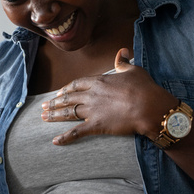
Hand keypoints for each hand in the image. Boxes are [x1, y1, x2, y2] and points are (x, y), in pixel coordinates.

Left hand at [40, 48, 173, 144]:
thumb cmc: (144, 88)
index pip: (77, 84)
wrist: (149, 107)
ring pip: (67, 113)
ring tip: (43, 117)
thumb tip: (122, 52)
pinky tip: (55, 141)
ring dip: (54, 115)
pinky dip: (65, 137)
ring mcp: (92, 111)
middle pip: (68, 98)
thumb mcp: (133, 71)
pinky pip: (76, 132)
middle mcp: (91, 95)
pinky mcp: (96, 126)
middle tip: (44, 106)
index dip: (67, 88)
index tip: (60, 92)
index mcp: (99, 81)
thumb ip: (124, 62)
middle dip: (54, 102)